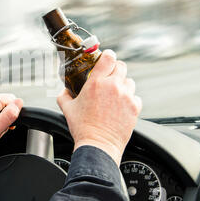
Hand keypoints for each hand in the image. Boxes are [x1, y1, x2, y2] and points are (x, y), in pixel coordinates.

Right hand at [57, 50, 141, 165]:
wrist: (98, 145)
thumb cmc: (83, 128)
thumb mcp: (67, 108)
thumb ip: (64, 95)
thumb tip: (64, 90)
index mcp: (96, 83)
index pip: (108, 57)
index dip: (107, 56)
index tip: (106, 59)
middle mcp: (113, 86)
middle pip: (121, 66)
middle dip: (115, 69)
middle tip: (109, 77)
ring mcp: (126, 96)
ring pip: (129, 81)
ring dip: (123, 85)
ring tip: (115, 95)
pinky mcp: (134, 107)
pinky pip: (135, 96)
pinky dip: (130, 99)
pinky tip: (121, 106)